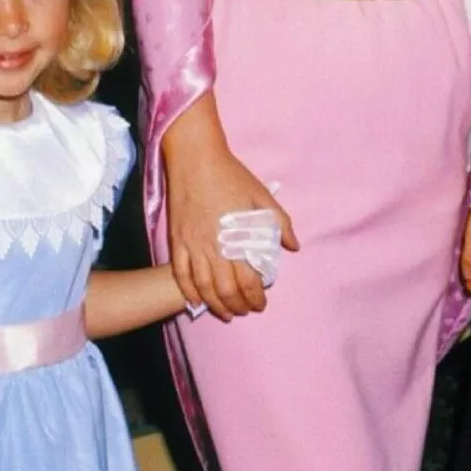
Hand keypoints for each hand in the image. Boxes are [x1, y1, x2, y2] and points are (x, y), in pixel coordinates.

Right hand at [166, 138, 298, 321]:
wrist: (195, 157)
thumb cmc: (231, 175)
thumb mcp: (262, 196)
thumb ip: (280, 223)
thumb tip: (293, 246)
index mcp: (237, 239)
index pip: (248, 281)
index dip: (256, 297)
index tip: (261, 303)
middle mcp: (214, 247)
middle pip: (226, 290)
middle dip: (238, 305)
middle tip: (247, 310)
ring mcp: (192, 245)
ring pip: (203, 287)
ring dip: (216, 305)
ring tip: (226, 313)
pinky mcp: (176, 240)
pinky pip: (180, 274)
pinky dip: (188, 291)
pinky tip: (197, 301)